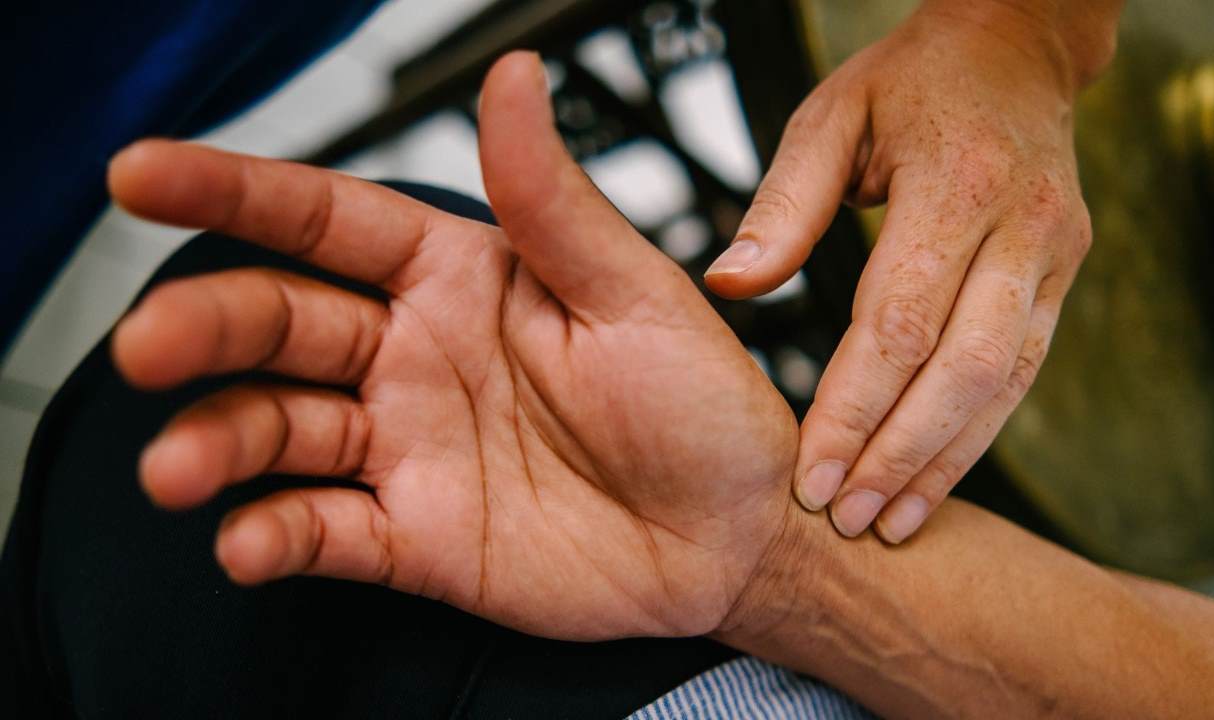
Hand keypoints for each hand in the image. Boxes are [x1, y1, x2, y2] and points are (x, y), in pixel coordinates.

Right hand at [109, 52, 796, 640]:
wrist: (734, 536)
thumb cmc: (700, 406)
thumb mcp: (637, 292)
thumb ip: (552, 201)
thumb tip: (512, 79)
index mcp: (462, 278)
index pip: (327, 221)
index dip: (233, 193)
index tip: (143, 176)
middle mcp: (416, 355)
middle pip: (279, 322)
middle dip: (205, 325)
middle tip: (149, 342)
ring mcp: (408, 447)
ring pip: (279, 429)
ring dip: (216, 441)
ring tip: (176, 464)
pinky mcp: (414, 536)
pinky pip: (324, 532)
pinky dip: (276, 536)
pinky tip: (248, 540)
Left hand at [704, 0, 1107, 542]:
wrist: (1016, 50)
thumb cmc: (909, 82)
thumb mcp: (830, 117)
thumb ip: (782, 205)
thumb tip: (727, 283)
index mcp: (956, 183)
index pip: (900, 320)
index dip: (854, 406)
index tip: (809, 471)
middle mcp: (1022, 225)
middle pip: (964, 369)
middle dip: (900, 455)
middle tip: (844, 515)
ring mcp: (1054, 255)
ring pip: (1006, 384)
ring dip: (944, 462)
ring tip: (887, 522)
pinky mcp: (1064, 277)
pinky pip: (1024, 372)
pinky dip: (975, 433)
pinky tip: (930, 479)